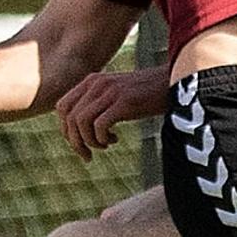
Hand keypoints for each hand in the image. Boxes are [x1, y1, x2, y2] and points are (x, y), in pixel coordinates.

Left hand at [56, 66, 171, 160]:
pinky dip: (103, 139)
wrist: (174, 83)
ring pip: (81, 123)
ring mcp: (110, 92)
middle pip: (69, 117)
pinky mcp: (124, 102)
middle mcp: (97, 84)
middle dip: (75, 142)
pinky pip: (99, 125)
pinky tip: (114, 140)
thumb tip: (81, 127)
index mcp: (92, 80)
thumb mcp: (117, 93)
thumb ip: (98, 103)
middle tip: (88, 155)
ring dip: (89, 142)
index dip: (66, 130)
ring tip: (104, 146)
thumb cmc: (147, 94)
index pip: (62, 107)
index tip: (80, 144)